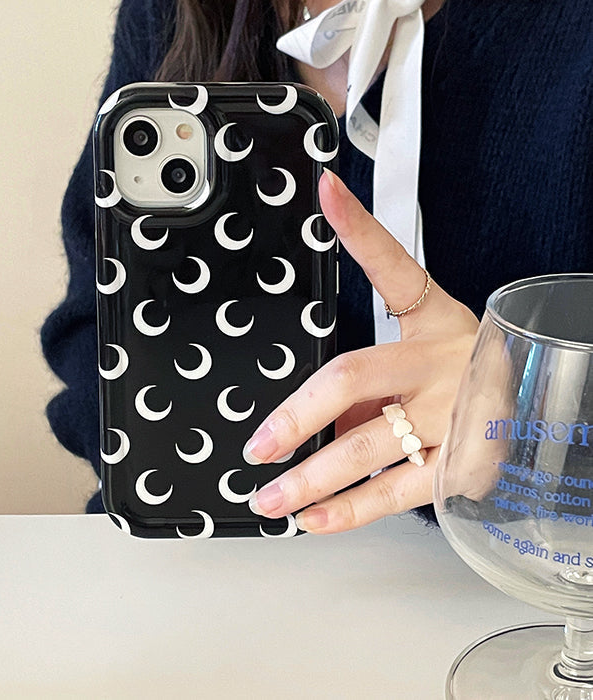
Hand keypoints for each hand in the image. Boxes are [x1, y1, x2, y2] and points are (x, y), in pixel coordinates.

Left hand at [244, 169, 479, 532]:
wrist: (535, 409)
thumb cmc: (459, 375)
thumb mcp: (421, 355)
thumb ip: (367, 382)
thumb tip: (312, 425)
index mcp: (433, 319)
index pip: (393, 267)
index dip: (359, 228)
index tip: (326, 191)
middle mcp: (440, 361)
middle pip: (354, 377)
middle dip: (296, 415)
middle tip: (258, 445)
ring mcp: (451, 415)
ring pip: (370, 445)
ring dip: (313, 477)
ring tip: (269, 498)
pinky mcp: (462, 464)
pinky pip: (398, 491)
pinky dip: (352, 510)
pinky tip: (315, 520)